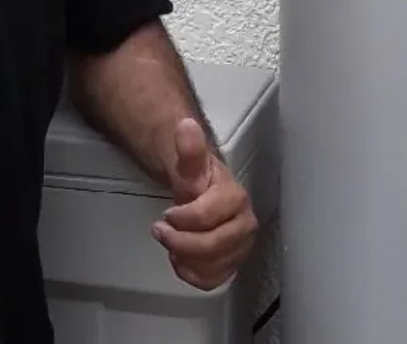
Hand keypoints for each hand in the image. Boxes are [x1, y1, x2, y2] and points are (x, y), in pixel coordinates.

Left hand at [151, 117, 257, 290]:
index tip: (168, 212)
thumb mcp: (190, 164)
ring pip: (212, 266)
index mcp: (236, 199)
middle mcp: (245, 226)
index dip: (182, 218)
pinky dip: (192, 274)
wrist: (205, 195)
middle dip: (180, 241)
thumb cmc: (199, 182)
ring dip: (184, 257)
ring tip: (172, 242)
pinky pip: (212, 281)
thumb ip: (190, 149)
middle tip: (160, 230)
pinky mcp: (233, 265)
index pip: (207, 217)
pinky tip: (182, 259)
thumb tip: (185, 125)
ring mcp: (241, 248)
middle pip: (212, 246)